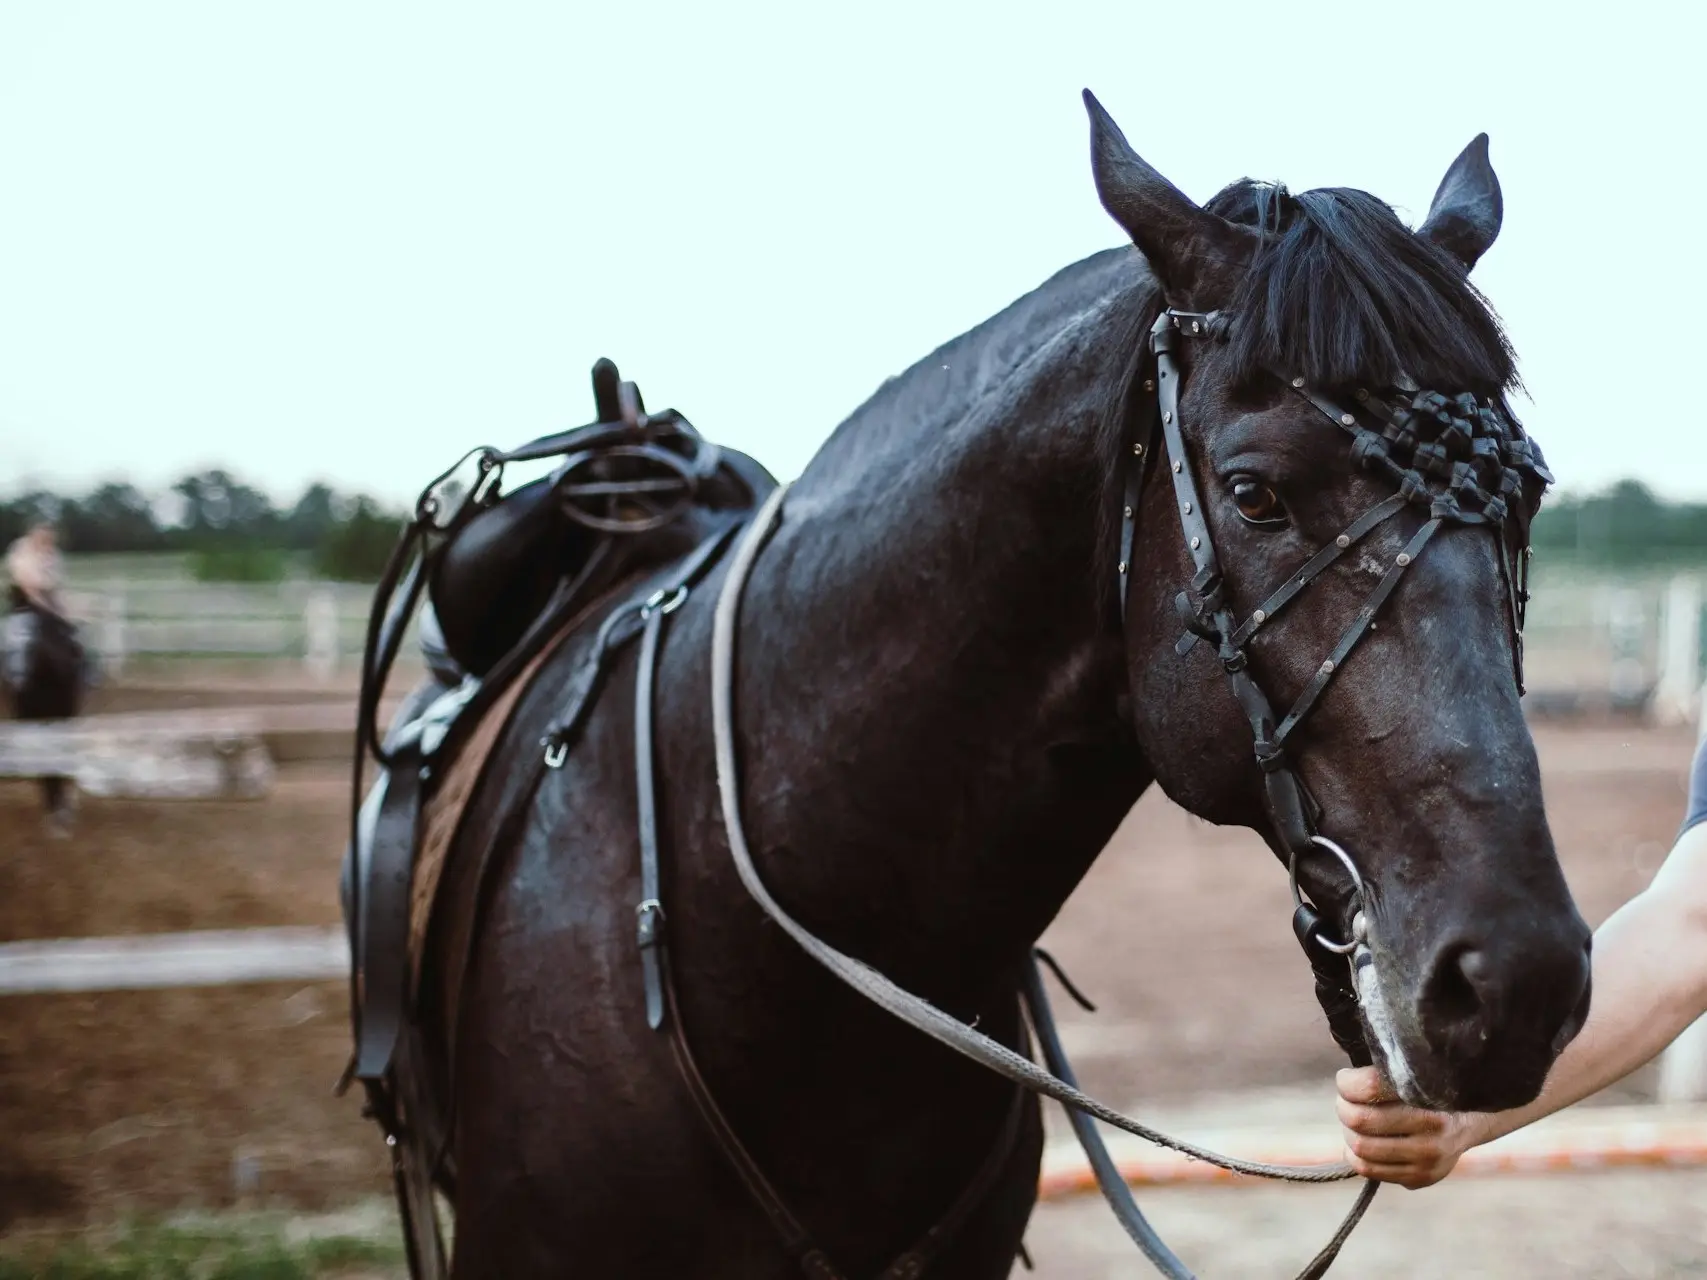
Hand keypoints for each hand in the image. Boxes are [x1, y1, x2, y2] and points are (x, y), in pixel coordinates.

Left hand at [1335, 1067, 1483, 1187]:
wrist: (1474, 1119)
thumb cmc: (1431, 1084)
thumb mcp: (1415, 1065)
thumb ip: (1380, 1057)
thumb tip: (1334, 1039)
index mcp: (1429, 1090)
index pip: (1370, 1087)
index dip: (1346, 1082)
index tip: (1346, 1078)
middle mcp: (1433, 1126)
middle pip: (1360, 1120)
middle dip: (1343, 1107)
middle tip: (1346, 1100)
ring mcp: (1428, 1157)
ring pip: (1361, 1148)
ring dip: (1348, 1132)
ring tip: (1355, 1120)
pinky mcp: (1422, 1177)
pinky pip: (1369, 1170)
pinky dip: (1356, 1154)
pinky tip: (1363, 1140)